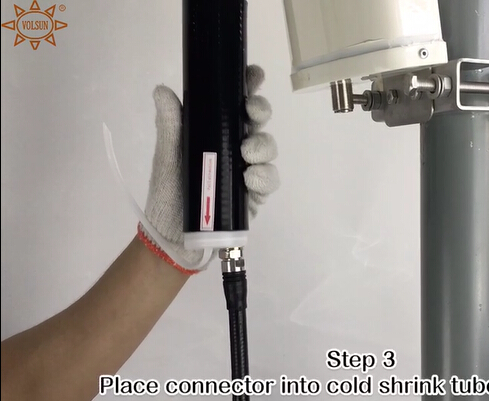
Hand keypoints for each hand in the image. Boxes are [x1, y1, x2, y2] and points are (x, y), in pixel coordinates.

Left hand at [138, 65, 278, 272]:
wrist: (173, 236)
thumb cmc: (169, 193)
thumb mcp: (168, 157)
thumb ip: (170, 125)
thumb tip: (162, 90)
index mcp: (216, 133)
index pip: (236, 105)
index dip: (249, 88)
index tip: (253, 76)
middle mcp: (235, 149)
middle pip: (259, 123)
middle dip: (260, 112)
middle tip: (252, 113)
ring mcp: (247, 171)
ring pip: (268, 150)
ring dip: (263, 147)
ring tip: (247, 155)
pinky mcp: (254, 196)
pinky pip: (269, 181)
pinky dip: (263, 178)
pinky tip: (250, 180)